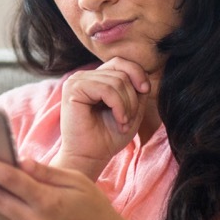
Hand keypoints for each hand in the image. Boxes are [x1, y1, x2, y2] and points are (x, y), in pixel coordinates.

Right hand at [53, 58, 153, 174]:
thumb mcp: (130, 110)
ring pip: (116, 81)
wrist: (90, 157)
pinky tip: (119, 120)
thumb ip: (136, 91)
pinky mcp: (73, 89)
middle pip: (121, 72)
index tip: (146, 92)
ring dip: (127, 105)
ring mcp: (77, 80)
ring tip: (123, 123)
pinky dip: (119, 106)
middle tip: (129, 120)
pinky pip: (106, 89)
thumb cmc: (108, 137)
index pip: (120, 62)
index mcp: (95, 78)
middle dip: (132, 97)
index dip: (137, 73)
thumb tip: (143, 78)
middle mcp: (84, 76)